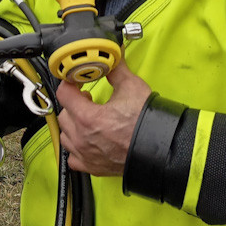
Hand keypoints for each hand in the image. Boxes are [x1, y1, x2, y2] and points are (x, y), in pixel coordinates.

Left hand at [56, 59, 150, 175]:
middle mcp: (82, 138)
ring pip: (66, 136)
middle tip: (88, 99)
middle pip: (64, 114)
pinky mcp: (92, 167)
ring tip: (88, 118)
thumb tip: (111, 58)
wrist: (161, 149)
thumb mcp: (131, 87)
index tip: (77, 82)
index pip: (64, 94)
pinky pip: (72, 157)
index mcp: (87, 117)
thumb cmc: (146, 123)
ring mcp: (85, 155)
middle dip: (74, 104)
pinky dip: (76, 148)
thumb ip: (115, 69)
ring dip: (73, 125)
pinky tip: (87, 140)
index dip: (70, 83)